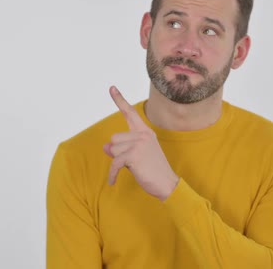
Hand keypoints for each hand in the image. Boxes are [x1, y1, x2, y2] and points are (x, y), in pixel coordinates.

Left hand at [103, 86, 178, 200]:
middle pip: (114, 139)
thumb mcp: (136, 156)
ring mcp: (139, 143)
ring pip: (112, 150)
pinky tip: (113, 181)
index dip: (119, 100)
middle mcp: (143, 134)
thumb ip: (122, 148)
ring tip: (133, 168)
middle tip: (134, 162)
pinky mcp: (134, 155)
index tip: (111, 88)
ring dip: (118, 162)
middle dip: (118, 152)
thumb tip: (105, 147)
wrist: (167, 184)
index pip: (130, 113)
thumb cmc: (152, 170)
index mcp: (145, 131)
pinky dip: (112, 174)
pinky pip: (114, 163)